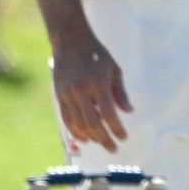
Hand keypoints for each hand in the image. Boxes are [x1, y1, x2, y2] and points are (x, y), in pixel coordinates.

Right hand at [51, 36, 132, 152]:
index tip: (124, 137)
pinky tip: (84, 138)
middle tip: (114, 148)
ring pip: (79, 124)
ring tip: (100, 142)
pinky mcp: (60, 95)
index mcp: (98, 84)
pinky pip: (67, 118)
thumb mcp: (114, 69)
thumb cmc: (96, 54)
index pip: (109, 114)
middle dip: (105, 139)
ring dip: (91, 137)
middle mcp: (81, 91)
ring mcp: (68, 94)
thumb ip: (120, 92)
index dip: (117, 129)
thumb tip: (129, 112)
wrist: (70, 41)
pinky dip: (75, 131)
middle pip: (93, 124)